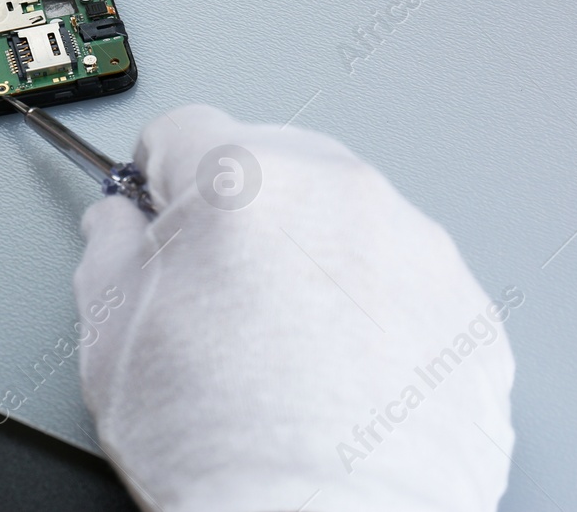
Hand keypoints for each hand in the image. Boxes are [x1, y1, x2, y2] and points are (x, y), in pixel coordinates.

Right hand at [74, 105, 516, 511]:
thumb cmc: (221, 446)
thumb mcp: (110, 336)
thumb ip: (109, 252)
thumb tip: (117, 229)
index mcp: (242, 179)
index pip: (184, 130)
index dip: (157, 177)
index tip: (158, 209)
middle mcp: (338, 192)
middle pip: (273, 159)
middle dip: (241, 209)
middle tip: (218, 290)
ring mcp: (415, 248)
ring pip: (345, 217)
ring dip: (313, 254)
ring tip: (285, 347)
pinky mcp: (466, 309)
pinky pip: (406, 280)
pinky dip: (375, 309)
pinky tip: (340, 372)